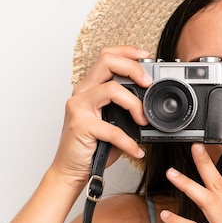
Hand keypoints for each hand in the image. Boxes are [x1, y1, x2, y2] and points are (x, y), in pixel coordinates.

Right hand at [50, 46, 150, 187]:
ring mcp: (79, 108)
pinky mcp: (80, 126)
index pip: (106, 57)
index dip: (127, 52)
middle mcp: (82, 93)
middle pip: (107, 62)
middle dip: (133, 68)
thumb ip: (125, 110)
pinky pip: (113, 129)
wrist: (70, 170)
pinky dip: (129, 142)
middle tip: (148, 83)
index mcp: (89, 88)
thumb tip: (151, 106)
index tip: (146, 57)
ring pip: (112, 89)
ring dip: (135, 104)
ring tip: (144, 121)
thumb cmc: (92, 146)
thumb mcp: (112, 122)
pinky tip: (136, 150)